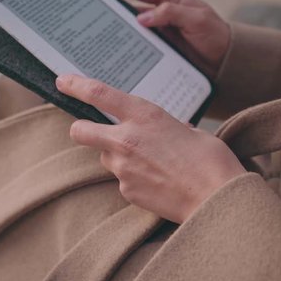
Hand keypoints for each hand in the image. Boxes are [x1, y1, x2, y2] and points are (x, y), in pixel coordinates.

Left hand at [56, 75, 245, 223]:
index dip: (76, 86)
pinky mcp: (126, 191)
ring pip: (106, 157)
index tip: (63, 82)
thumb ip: (162, 126)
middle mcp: (126, 140)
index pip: (99, 94)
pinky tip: (157, 181)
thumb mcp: (187, 129)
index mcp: (144, 116)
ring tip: (151, 163)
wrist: (217, 198)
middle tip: (91, 130)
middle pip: (80, 130)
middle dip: (81, 128)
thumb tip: (154, 131)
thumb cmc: (210, 160)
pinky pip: (122, 180)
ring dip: (118, 157)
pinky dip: (134, 178)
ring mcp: (123, 168)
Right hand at [95, 0, 230, 78]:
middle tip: (82, 4)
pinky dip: (121, 49)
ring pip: (127, 28)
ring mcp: (155, 33)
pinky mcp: (155, 51)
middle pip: (125, 6)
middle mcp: (157, 14)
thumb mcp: (197, 20)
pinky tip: (108, 54)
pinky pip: (135, 47)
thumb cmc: (215, 36)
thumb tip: (142, 17)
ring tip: (87, 30)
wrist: (225, 64)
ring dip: (110, 29)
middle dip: (104, 4)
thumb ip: (172, 13)